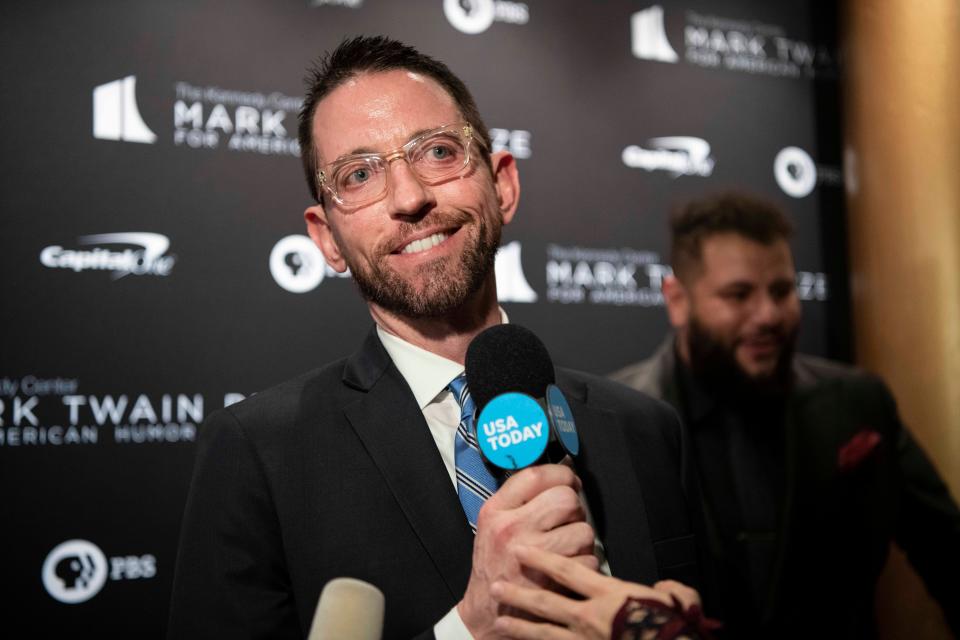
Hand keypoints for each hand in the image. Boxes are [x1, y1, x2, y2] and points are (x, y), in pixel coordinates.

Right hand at [457, 465, 596, 638]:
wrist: (486, 612)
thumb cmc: (493, 568)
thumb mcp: (491, 525)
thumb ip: (517, 500)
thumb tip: (555, 479)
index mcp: (496, 512)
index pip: (536, 475)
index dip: (561, 474)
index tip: (568, 480)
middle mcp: (513, 528)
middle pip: (566, 499)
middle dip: (574, 508)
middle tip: (567, 519)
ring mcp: (534, 554)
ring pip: (583, 529)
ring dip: (581, 539)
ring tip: (566, 546)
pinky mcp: (553, 579)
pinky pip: (589, 559)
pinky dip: (584, 564)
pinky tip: (567, 567)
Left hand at [491, 545, 700, 639]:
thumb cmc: (675, 628)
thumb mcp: (678, 600)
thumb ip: (667, 589)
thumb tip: (666, 587)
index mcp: (611, 596)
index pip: (567, 571)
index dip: (541, 559)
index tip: (521, 550)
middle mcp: (592, 618)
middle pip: (546, 601)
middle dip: (518, 592)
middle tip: (495, 584)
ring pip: (544, 632)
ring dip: (520, 624)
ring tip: (500, 619)